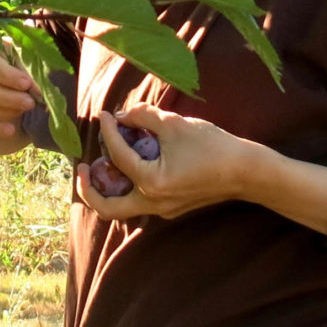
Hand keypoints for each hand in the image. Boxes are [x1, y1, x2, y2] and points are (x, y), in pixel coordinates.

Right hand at [0, 38, 38, 153]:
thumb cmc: (12, 65)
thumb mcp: (19, 60)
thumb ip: (26, 68)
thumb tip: (38, 87)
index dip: (5, 73)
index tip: (26, 84)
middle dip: (7, 96)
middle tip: (30, 102)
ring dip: (3, 110)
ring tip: (25, 109)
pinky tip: (10, 130)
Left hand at [76, 104, 260, 220]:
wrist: (245, 170)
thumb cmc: (212, 146)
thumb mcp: (176, 124)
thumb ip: (145, 117)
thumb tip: (124, 115)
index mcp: (151, 183)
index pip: (119, 156)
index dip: (109, 131)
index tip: (105, 115)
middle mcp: (153, 203)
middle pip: (107, 207)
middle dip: (88, 189)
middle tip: (80, 167)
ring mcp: (164, 210)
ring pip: (123, 207)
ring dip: (109, 189)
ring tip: (103, 166)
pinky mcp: (174, 207)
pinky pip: (142, 201)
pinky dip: (131, 185)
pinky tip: (135, 164)